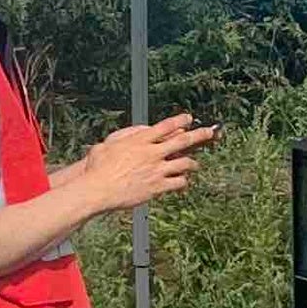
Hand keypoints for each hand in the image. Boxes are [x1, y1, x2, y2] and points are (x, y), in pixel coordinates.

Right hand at [75, 114, 217, 216]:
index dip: (180, 120)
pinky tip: (183, 183)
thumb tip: (140, 132)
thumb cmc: (97, 167)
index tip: (188, 118)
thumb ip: (126, 135)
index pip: (166, 125)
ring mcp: (157, 170)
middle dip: (199, 135)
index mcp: (140, 140)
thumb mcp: (108, 143)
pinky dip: (183, 182)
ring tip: (195, 164)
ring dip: (192, 163)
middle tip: (209, 132)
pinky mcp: (158, 187)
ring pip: (184, 163)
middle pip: (182, 140)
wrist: (98, 189)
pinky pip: (178, 182)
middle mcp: (152, 153)